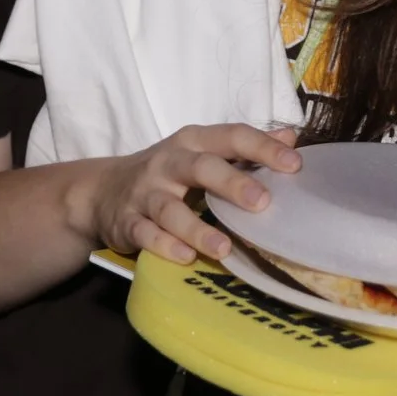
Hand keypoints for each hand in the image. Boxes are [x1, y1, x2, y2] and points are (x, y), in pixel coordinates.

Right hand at [87, 124, 298, 264]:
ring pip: (170, 209)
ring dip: (196, 228)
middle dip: (231, 183)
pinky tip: (186, 258)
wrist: (102, 192)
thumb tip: (290, 138)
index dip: (263, 148)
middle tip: (262, 201)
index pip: (231, 137)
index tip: (295, 164)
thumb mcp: (202, 152)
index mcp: (193, 141)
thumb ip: (243, 149)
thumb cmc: (168, 172)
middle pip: (201, 167)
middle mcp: (168, 163)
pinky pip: (145, 235)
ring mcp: (145, 194)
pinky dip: (164, 246)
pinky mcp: (128, 223)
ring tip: (224, 247)